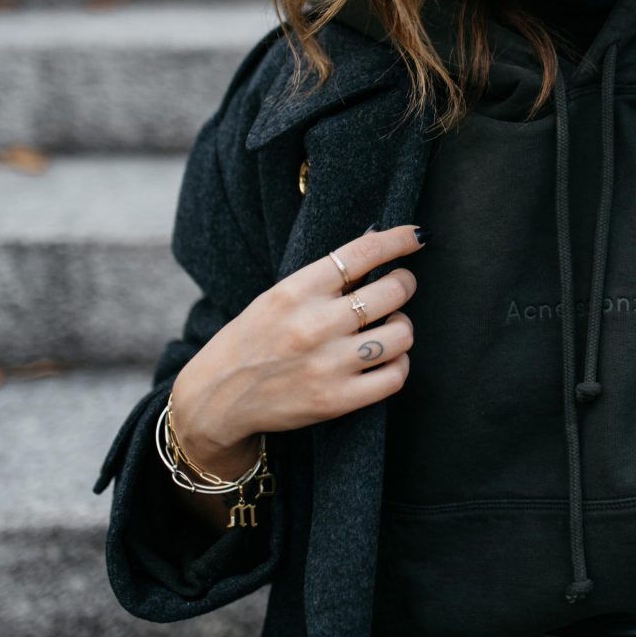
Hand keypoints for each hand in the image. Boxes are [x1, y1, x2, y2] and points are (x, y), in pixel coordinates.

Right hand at [168, 224, 425, 471]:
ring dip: (403, 326)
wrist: (218, 398)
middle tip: (398, 286)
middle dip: (404, 284)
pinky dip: (399, 364)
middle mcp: (314, 325)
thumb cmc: (253, 340)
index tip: (417, 237)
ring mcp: (328, 364)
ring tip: (389, 326)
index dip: (398, 240)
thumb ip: (324, 278)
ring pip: (402, 334)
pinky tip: (387, 358)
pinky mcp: (337, 400)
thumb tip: (377, 244)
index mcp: (296, 291)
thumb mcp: (278, 297)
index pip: (362, 253)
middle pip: (393, 290)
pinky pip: (396, 376)